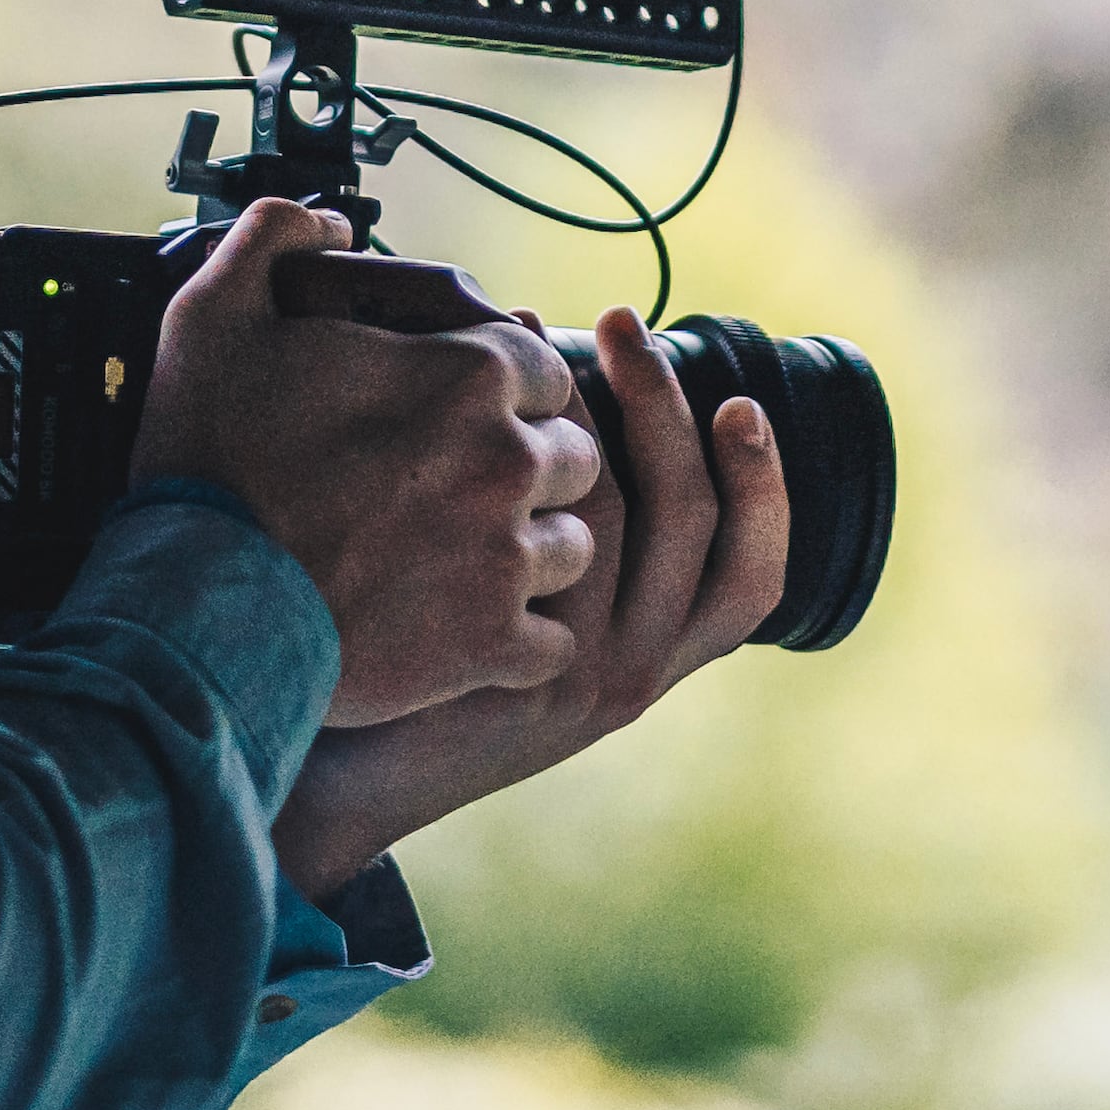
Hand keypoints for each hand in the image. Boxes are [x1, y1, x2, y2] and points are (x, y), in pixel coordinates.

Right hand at [128, 199, 602, 724]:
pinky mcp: (488, 646)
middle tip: (463, 485)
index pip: (544, 366)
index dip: (508, 388)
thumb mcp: (213, 312)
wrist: (190, 606)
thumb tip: (326, 223)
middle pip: (572, 455)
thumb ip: (273, 237)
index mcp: (465, 376)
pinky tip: (474, 631)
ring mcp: (503, 560)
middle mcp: (504, 462)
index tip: (463, 413)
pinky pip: (552, 646)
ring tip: (469, 560)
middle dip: (530, 466)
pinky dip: (521, 642)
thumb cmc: (204, 461)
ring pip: (573, 548)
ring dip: (532, 552)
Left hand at [267, 303, 791, 898]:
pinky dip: (528, 450)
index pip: (753, 578)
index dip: (764, 486)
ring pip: (624, 514)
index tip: (740, 399)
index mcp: (656, 663)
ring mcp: (578, 675)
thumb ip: (576, 562)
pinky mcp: (517, 669)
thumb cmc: (430, 682)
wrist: (345, 785)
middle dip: (670, 405)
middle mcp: (637, 674)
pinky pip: (550, 538)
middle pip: (692, 519)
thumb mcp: (531, 643)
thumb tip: (586, 417)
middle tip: (628, 324)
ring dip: (599, 407)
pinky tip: (486, 399)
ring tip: (546, 335)